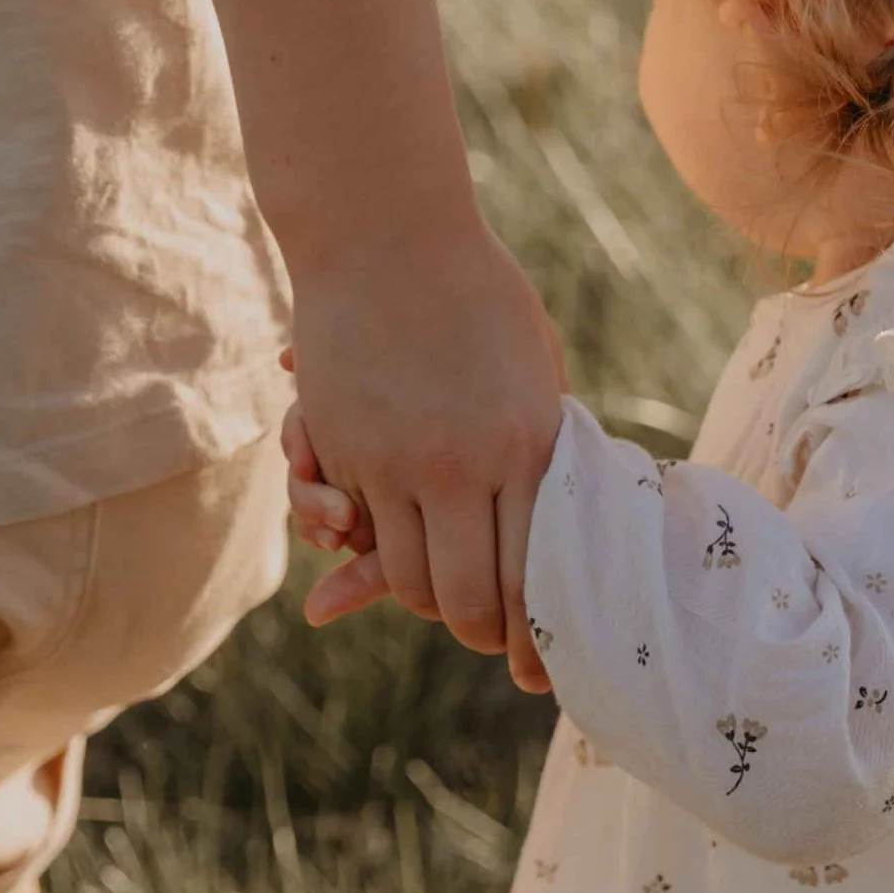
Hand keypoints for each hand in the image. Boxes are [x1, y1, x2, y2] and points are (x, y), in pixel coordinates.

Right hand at [282, 231, 559, 691]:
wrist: (384, 232)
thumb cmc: (477, 296)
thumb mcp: (531, 369)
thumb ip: (538, 447)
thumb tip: (553, 521)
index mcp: (526, 444)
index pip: (534, 574)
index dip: (536, 633)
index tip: (539, 660)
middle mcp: (459, 464)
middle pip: (464, 597)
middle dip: (477, 633)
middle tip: (489, 640)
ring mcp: (391, 462)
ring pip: (403, 577)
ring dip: (421, 597)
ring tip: (445, 594)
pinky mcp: (341, 451)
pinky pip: (352, 532)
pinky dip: (365, 547)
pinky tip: (384, 535)